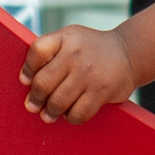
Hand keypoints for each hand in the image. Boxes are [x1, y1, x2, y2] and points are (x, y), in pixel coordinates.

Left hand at [21, 25, 135, 122]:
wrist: (128, 52)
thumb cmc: (90, 48)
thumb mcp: (70, 38)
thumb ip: (49, 52)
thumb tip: (27, 81)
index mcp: (66, 38)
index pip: (37, 51)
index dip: (28, 69)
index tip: (26, 80)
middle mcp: (76, 54)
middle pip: (43, 83)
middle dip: (35, 99)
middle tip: (33, 105)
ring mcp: (89, 74)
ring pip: (58, 102)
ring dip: (50, 112)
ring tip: (49, 113)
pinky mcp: (102, 91)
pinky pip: (77, 114)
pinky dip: (71, 117)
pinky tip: (70, 112)